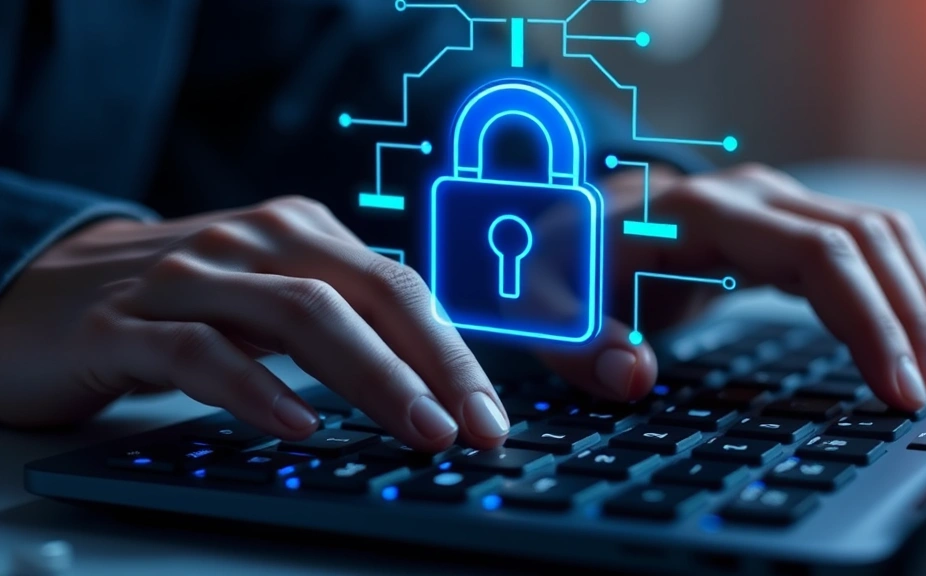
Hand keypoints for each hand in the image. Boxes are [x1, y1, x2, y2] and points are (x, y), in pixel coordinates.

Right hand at [0, 197, 509, 450]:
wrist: (37, 294)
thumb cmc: (175, 306)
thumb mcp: (267, 298)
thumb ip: (337, 322)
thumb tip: (428, 385)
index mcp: (299, 230)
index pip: (397, 285)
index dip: (452, 350)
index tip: (490, 412)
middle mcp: (251, 239)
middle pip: (365, 294)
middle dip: (433, 364)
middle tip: (474, 427)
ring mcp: (186, 275)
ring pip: (300, 316)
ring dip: (370, 377)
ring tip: (418, 430)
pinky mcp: (122, 322)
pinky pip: (201, 353)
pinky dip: (256, 389)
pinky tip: (298, 426)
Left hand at [533, 163, 925, 410]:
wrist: (566, 232)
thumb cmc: (558, 267)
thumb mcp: (545, 308)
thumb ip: (580, 343)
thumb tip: (633, 376)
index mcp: (697, 212)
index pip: (816, 253)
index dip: (866, 318)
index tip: (895, 385)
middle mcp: (747, 198)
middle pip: (865, 240)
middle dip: (910, 316)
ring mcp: (768, 207)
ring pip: (876, 236)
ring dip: (918, 299)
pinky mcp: (776, 229)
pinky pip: (858, 248)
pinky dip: (893, 290)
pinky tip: (909, 338)